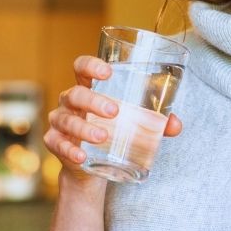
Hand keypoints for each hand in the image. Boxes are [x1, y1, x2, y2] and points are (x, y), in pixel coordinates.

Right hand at [44, 55, 182, 180]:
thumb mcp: (132, 123)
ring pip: (67, 120)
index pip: (82, 67)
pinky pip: (57, 144)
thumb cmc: (113, 131)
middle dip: (94, 101)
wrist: (91, 164)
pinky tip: (81, 156)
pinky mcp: (55, 143)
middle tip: (115, 111)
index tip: (108, 71)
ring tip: (103, 137)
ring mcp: (60, 122)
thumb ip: (155, 122)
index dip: (91, 65)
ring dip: (84, 129)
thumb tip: (176, 125)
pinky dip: (69, 150)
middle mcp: (70, 101)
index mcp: (88, 88)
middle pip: (76, 94)